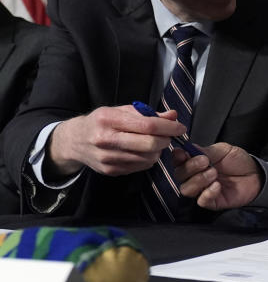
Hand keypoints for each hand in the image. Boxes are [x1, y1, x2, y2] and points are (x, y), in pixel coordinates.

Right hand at [47, 105, 185, 177]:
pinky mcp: (110, 171)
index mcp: (109, 120)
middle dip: (166, 140)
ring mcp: (108, 158)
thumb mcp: (120, 111)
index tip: (180, 127)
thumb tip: (173, 116)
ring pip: (148, 158)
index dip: (169, 127)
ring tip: (154, 142)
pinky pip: (141, 166)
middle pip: (150, 145)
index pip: (147, 125)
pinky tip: (143, 151)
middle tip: (169, 135)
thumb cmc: (101, 122)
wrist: (74, 141)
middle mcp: (106, 140)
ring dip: (158, 150)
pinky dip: (149, 159)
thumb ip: (147, 113)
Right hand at [173, 142, 261, 209]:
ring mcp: (202, 190)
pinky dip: (207, 193)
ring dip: (199, 180)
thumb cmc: (239, 162)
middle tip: (205, 162)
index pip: (178, 161)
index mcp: (196, 162)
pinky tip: (217, 186)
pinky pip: (201, 201)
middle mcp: (196, 176)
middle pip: (180, 175)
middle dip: (190, 167)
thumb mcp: (223, 150)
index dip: (177, 158)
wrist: (256, 175)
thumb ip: (205, 150)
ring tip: (214, 173)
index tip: (183, 153)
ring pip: (187, 189)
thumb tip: (189, 148)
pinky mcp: (212, 201)